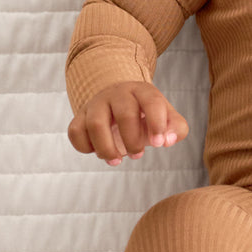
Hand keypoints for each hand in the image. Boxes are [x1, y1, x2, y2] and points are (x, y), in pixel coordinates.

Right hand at [68, 81, 188, 165]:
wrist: (118, 99)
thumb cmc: (145, 113)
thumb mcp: (166, 117)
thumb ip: (176, 129)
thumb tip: (167, 141)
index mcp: (143, 91)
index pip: (152, 102)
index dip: (157, 124)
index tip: (159, 144)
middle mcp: (118, 93)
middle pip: (124, 114)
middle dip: (132, 140)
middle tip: (138, 155)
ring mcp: (97, 103)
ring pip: (96, 123)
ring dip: (106, 148)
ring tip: (116, 160)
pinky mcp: (80, 116)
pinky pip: (75, 131)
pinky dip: (85, 147)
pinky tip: (97, 152)